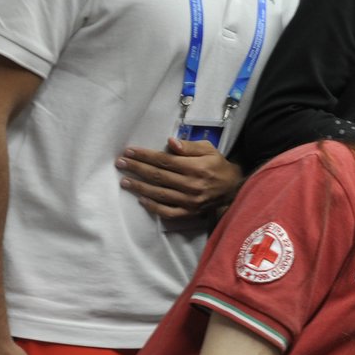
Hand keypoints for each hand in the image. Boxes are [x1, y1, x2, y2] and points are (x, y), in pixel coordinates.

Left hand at [117, 138, 242, 219]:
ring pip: (159, 194)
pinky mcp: (189, 212)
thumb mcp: (209, 150)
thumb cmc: (219, 166)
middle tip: (120, 163)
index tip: (130, 151)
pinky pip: (168, 212)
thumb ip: (190, 146)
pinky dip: (153, 207)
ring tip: (125, 181)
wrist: (234, 189)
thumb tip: (170, 142)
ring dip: (140, 187)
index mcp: (196, 167)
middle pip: (158, 176)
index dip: (145, 156)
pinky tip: (141, 200)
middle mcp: (192, 185)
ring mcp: (190, 201)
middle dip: (137, 168)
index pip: (165, 160)